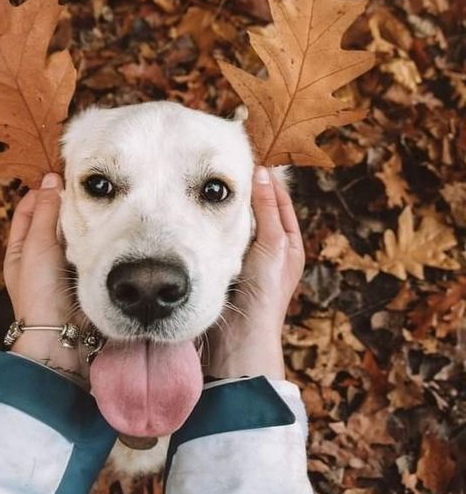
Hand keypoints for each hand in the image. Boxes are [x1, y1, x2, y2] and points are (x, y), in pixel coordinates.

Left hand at [4, 173, 86, 382]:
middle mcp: (40, 256)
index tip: (63, 177)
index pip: (29, 210)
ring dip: (82, 220)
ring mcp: (63, 266)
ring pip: (72, 234)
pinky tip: (106, 228)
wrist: (61, 338)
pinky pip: (88, 248)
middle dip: (65, 203)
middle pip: (52, 220)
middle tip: (87, 188)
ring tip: (100, 204)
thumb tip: (51, 179)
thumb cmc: (40, 292)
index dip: (42, 191)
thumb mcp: (36, 247)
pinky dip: (94, 237)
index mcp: (20, 249)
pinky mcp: (84, 274)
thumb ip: (45, 213)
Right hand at [205, 166, 304, 379]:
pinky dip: (215, 221)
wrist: (240, 336)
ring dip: (227, 205)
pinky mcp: (223, 263)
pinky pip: (220, 235)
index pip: (279, 200)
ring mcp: (244, 256)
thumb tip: (263, 172)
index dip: (268, 179)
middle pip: (257, 209)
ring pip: (236, 221)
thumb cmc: (265, 292)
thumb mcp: (273, 246)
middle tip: (226, 165)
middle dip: (244, 189)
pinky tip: (202, 211)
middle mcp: (269, 248)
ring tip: (211, 183)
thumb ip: (267, 210)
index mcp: (290, 243)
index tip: (250, 157)